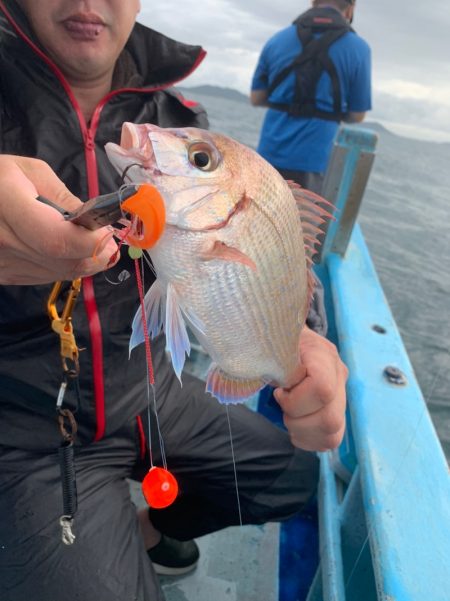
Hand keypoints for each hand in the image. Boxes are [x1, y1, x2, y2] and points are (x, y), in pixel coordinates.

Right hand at [0, 155, 117, 284]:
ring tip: (88, 241)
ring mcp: (1, 264)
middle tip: (108, 238)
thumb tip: (96, 221)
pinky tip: (65, 249)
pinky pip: (47, 277)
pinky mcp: (4, 276)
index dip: (89, 242)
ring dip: (83, 260)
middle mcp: (2, 241)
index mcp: (7, 203)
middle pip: (64, 262)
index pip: (56, 239)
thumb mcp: (31, 172)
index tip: (107, 232)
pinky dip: (64, 266)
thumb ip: (65, 197)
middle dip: (96, 253)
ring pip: (61, 273)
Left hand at [274, 327, 347, 451]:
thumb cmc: (275, 339)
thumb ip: (271, 353)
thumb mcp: (271, 341)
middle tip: (282, 405)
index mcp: (323, 354)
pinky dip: (308, 439)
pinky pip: (330, 439)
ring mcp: (341, 393)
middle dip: (297, 420)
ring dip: (302, 432)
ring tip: (288, 415)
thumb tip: (273, 371)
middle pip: (329, 419)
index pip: (322, 389)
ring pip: (332, 433)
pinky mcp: (337, 409)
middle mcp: (338, 374)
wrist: (287, 337)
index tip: (278, 391)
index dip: (295, 400)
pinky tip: (295, 425)